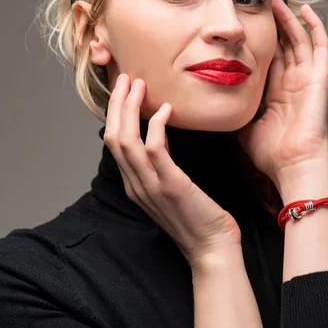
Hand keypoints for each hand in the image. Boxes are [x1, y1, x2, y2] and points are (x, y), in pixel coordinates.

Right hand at [104, 74, 241, 267]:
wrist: (212, 249)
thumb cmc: (197, 218)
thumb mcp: (171, 187)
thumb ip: (161, 163)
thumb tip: (160, 134)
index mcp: (134, 185)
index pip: (114, 143)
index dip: (115, 113)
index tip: (124, 90)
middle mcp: (136, 185)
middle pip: (114, 137)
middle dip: (117, 104)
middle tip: (125, 78)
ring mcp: (150, 186)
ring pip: (127, 140)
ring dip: (130, 108)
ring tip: (139, 84)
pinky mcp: (170, 185)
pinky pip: (154, 149)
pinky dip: (156, 124)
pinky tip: (167, 109)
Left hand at [236, 0, 327, 193]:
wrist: (291, 166)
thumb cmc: (271, 153)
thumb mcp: (245, 125)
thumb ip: (236, 109)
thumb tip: (217, 101)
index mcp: (277, 92)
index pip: (269, 57)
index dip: (260, 39)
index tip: (246, 22)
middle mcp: (293, 82)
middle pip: (284, 43)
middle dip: (273, 22)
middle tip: (261, 1)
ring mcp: (308, 79)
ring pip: (299, 39)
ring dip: (289, 18)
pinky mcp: (319, 79)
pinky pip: (321, 47)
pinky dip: (315, 27)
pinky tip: (305, 10)